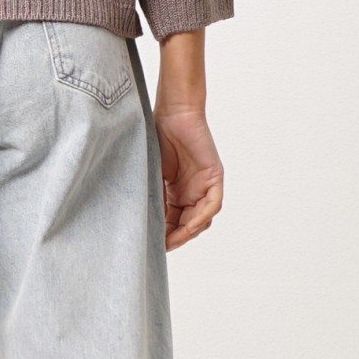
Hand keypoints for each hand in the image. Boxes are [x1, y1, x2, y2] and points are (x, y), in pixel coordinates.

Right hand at [153, 104, 222, 250]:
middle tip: (161, 247)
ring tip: (172, 239)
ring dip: (187, 231)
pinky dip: (201, 217)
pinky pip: (212, 205)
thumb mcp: (152, 171)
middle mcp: (193, 190)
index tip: (151, 244)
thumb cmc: (158, 134)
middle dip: (175, 237)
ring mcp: (205, 184)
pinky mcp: (215, 178)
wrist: (173, 111)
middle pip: (187, 222)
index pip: (173, 219)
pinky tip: (188, 226)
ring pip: (201, 218)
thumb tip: (144, 220)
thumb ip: (153, 194)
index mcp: (177, 189)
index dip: (164, 233)